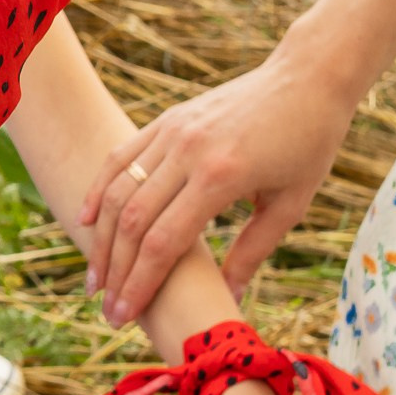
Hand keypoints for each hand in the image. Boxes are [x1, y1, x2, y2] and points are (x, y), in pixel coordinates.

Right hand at [78, 52, 352, 324]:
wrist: (306, 78)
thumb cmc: (309, 144)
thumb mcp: (291, 204)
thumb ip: (254, 250)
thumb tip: (228, 297)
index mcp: (221, 177)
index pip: (165, 242)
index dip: (140, 283)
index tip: (126, 315)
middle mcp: (186, 152)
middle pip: (132, 220)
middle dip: (115, 269)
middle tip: (106, 308)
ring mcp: (170, 132)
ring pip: (117, 189)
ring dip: (101, 237)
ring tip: (94, 275)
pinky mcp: (165, 121)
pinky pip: (119, 157)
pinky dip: (99, 189)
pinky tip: (86, 219)